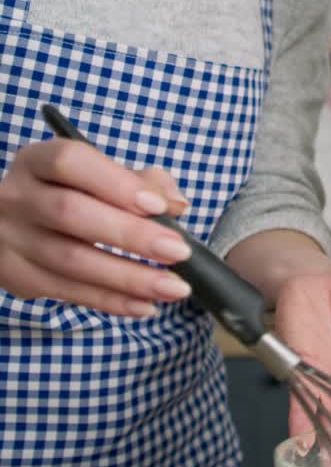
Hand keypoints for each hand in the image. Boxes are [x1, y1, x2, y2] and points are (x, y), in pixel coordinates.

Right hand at [0, 137, 191, 315]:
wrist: (16, 225)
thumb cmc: (75, 194)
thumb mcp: (103, 177)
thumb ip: (143, 182)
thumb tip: (175, 204)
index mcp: (38, 161)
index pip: (70, 163)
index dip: (117, 183)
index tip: (159, 206)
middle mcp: (17, 196)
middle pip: (70, 213)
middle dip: (132, 235)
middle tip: (178, 252)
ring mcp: (11, 238)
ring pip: (70, 260)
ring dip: (130, 278)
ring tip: (174, 288)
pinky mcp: (15, 274)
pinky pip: (68, 291)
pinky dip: (112, 301)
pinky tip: (146, 305)